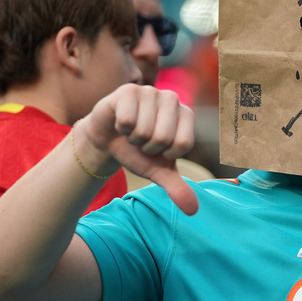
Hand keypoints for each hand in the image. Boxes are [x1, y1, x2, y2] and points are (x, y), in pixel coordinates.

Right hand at [76, 84, 198, 214]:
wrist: (108, 140)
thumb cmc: (138, 152)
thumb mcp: (158, 172)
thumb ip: (177, 188)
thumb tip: (193, 211)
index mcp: (186, 115)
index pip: (181, 144)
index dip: (164, 154)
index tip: (157, 149)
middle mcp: (172, 98)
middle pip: (163, 137)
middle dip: (147, 147)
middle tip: (141, 140)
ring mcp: (151, 91)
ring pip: (144, 130)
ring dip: (133, 138)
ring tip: (131, 131)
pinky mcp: (129, 90)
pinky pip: (126, 120)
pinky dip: (120, 128)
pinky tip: (120, 123)